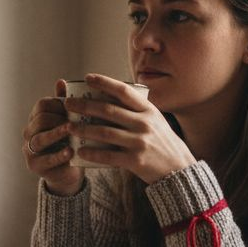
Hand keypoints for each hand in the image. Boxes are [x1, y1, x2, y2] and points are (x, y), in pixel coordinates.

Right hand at [23, 79, 83, 195]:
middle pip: (40, 119)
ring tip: (71, 131)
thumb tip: (61, 81)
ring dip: (57, 134)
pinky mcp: (35, 166)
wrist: (67, 172)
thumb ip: (64, 104)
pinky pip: (47, 159)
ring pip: (40, 138)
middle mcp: (29, 132)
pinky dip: (59, 155)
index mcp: (36, 118)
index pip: (42, 105)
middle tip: (76, 120)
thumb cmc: (69, 142)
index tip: (75, 107)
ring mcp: (30, 150)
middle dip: (58, 118)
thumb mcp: (68, 123)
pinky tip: (70, 152)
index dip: (58, 104)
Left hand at [64, 74, 196, 182]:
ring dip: (84, 128)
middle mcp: (144, 123)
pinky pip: (108, 155)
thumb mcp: (155, 120)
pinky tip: (80, 150)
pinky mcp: (135, 160)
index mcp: (148, 110)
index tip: (88, 78)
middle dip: (85, 105)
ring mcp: (140, 142)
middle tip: (68, 103)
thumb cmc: (162, 142)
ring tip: (69, 126)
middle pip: (108, 110)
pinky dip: (92, 153)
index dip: (104, 82)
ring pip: (105, 132)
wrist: (178, 168)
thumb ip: (137, 110)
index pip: (124, 91)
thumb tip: (110, 97)